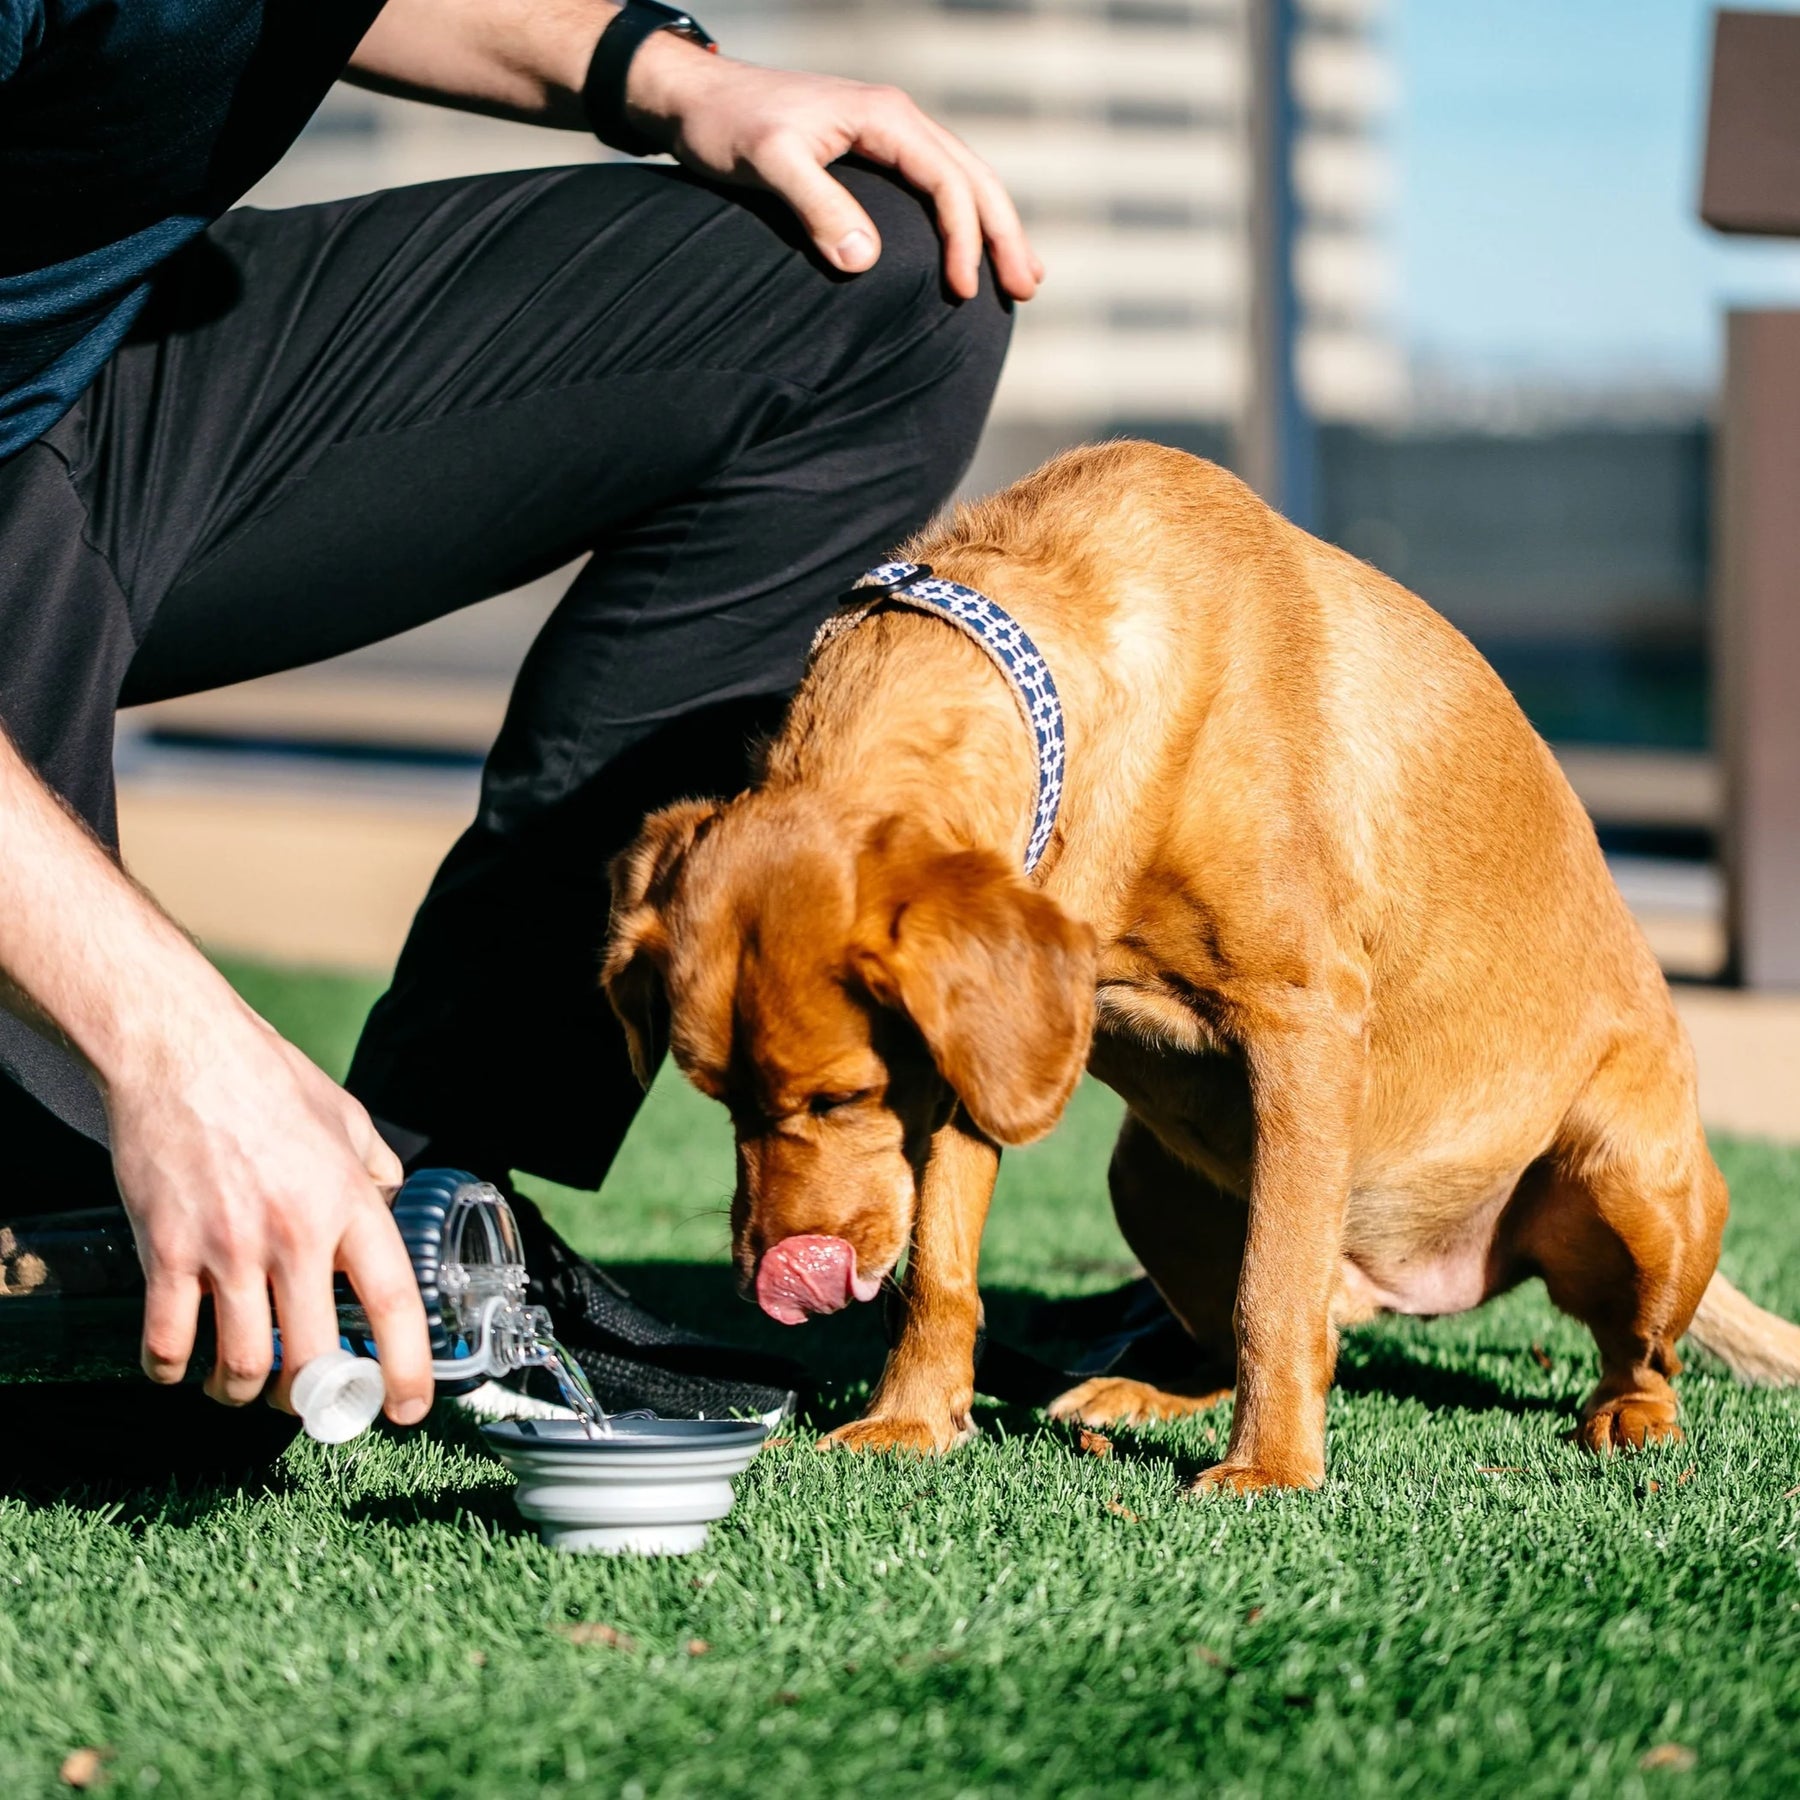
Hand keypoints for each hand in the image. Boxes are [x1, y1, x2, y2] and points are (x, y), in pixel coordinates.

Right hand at [105, 996, 433, 1422]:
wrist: (180, 1050)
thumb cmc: (268, 1079)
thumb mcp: (348, 1120)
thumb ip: (373, 1172)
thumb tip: (390, 1206)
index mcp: (350, 1203)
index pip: (393, 1303)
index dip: (406, 1369)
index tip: (408, 1408)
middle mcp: (294, 1234)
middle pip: (312, 1360)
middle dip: (312, 1401)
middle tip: (309, 1401)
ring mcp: (227, 1247)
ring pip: (239, 1366)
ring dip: (242, 1392)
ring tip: (243, 1385)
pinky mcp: (165, 1250)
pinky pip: (167, 1343)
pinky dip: (171, 1371)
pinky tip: (179, 1365)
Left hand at [627, 42, 1042, 301]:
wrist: (693, 96)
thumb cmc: (724, 127)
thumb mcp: (767, 163)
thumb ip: (816, 205)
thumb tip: (865, 260)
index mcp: (884, 117)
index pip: (949, 180)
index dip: (965, 239)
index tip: (963, 292)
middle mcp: (895, 118)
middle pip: (973, 176)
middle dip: (1004, 234)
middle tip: (1025, 289)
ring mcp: (886, 132)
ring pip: (961, 178)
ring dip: (992, 228)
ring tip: (1017, 277)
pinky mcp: (871, 151)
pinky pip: (934, 184)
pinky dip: (961, 218)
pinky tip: (967, 251)